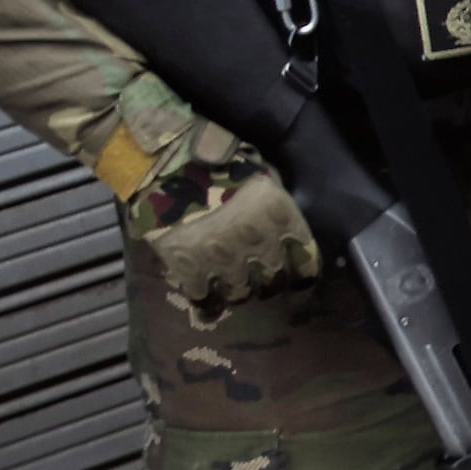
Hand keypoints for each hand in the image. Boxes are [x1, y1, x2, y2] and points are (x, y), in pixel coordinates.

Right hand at [126, 136, 321, 325]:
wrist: (164, 162)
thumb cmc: (217, 161)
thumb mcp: (262, 177)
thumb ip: (276, 207)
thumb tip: (284, 230)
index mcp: (281, 218)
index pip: (307, 263)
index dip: (304, 277)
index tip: (300, 286)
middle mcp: (258, 244)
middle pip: (274, 283)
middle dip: (270, 284)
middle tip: (261, 282)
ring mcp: (224, 260)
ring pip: (242, 295)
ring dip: (240, 293)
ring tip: (233, 287)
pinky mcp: (190, 270)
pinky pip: (205, 300)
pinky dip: (208, 307)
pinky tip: (208, 308)